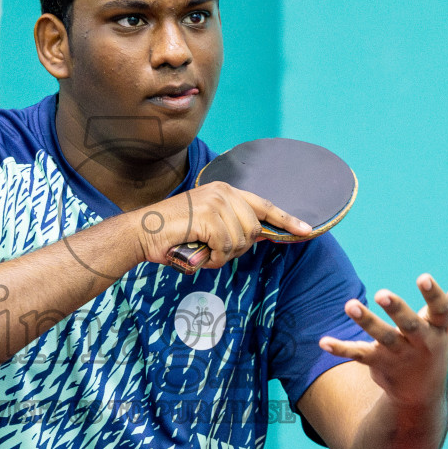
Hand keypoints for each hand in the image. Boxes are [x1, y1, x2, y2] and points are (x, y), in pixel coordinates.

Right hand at [132, 182, 310, 270]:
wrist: (142, 233)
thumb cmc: (172, 235)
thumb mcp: (207, 226)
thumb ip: (231, 227)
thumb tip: (255, 237)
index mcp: (225, 190)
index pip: (264, 205)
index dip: (286, 220)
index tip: (306, 230)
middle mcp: (224, 191)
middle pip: (253, 230)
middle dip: (238, 248)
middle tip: (214, 251)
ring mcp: (216, 202)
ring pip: (240, 240)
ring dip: (222, 255)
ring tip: (202, 251)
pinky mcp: (209, 216)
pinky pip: (226, 247)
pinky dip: (214, 258)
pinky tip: (199, 253)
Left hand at [319, 257, 447, 404]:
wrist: (421, 393)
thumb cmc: (435, 345)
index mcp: (438, 329)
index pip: (439, 310)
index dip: (432, 294)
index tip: (423, 277)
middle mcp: (419, 342)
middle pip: (409, 324)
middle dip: (397, 309)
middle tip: (381, 293)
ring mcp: (398, 354)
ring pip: (382, 337)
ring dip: (366, 321)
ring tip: (349, 305)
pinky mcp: (378, 362)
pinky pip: (358, 354)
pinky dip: (341, 348)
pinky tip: (323, 341)